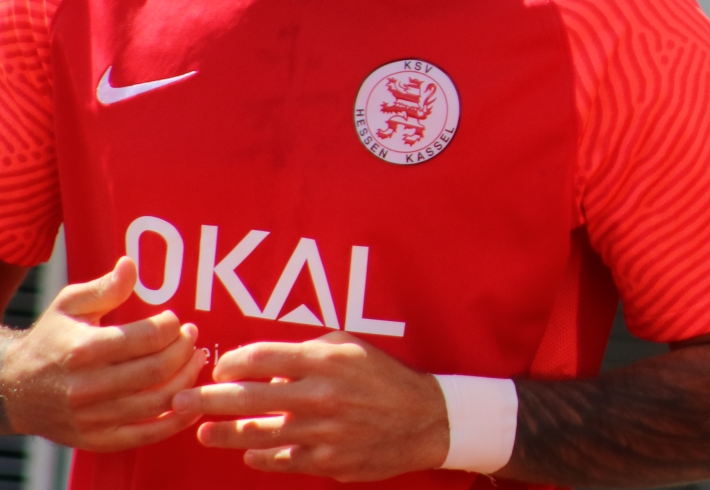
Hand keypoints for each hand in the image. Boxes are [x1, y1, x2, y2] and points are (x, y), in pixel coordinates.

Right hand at [0, 256, 207, 449]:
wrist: (13, 390)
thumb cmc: (49, 341)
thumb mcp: (69, 305)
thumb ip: (105, 288)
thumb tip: (131, 265)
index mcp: (83, 350)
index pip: (148, 337)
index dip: (172, 326)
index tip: (175, 320)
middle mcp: (88, 387)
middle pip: (158, 369)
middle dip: (185, 349)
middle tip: (191, 336)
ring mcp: (93, 417)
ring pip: (159, 401)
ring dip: (187, 379)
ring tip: (195, 360)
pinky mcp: (98, 439)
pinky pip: (149, 434)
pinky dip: (178, 420)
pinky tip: (191, 401)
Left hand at [173, 331, 450, 479]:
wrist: (426, 420)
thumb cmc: (385, 378)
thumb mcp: (352, 349)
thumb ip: (308, 353)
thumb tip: (266, 367)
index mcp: (327, 361)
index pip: (262, 357)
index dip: (232, 363)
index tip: (218, 368)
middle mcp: (321, 396)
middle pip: (249, 397)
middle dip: (208, 400)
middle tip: (180, 401)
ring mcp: (322, 433)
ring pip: (257, 434)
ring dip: (223, 434)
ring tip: (202, 432)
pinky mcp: (327, 462)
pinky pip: (281, 460)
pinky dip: (260, 456)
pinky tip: (247, 451)